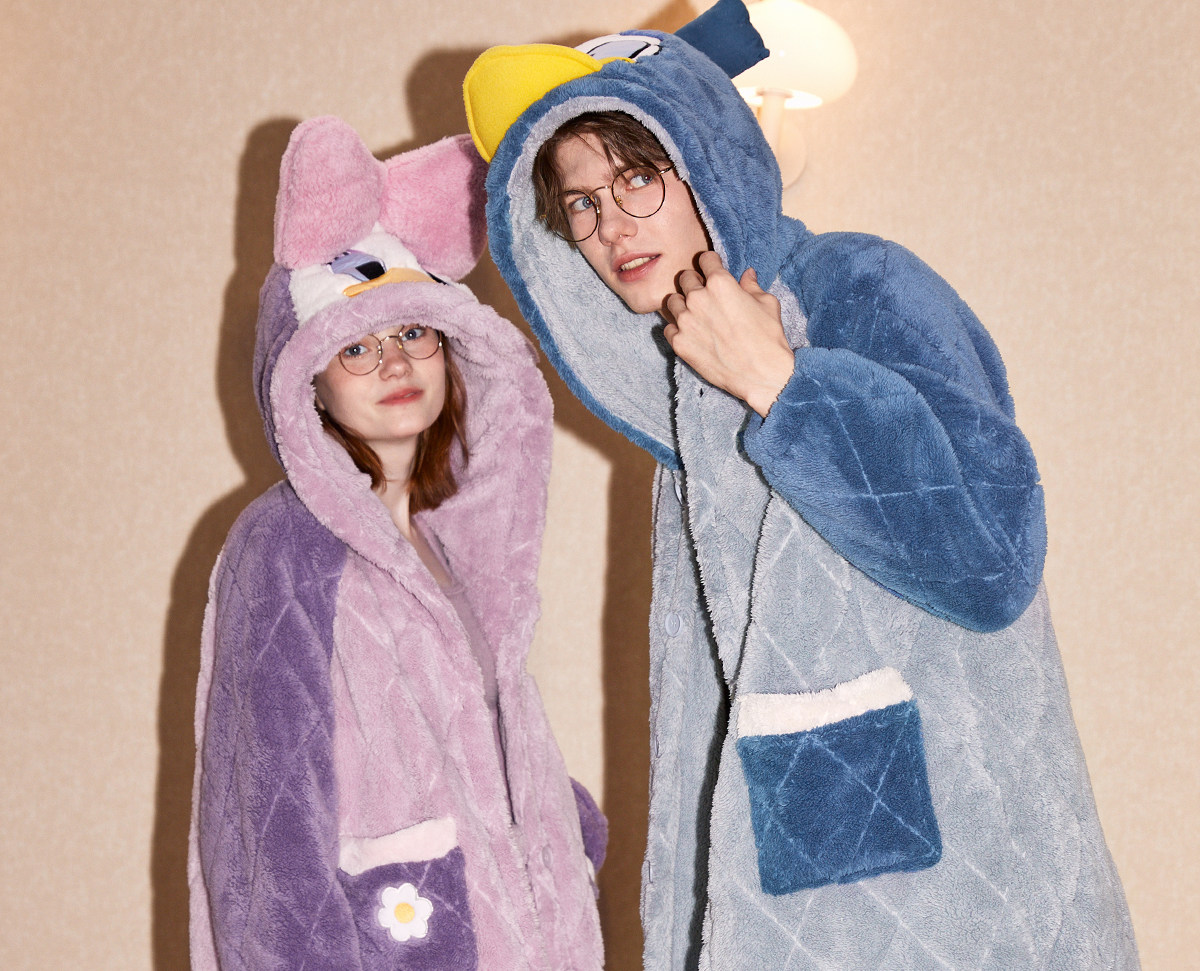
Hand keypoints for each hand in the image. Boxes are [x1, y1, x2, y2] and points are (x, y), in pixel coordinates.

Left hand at [661, 251, 794, 416]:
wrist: (761, 374)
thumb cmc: (768, 337)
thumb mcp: (767, 304)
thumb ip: (752, 286)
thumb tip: (747, 274)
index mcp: (719, 282)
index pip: (704, 259)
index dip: (710, 263)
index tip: (712, 270)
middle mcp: (698, 298)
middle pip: (684, 277)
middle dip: (694, 282)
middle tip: (704, 294)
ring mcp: (685, 320)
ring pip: (671, 301)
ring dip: (682, 304)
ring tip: (694, 315)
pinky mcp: (679, 342)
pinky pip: (668, 328)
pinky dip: (677, 329)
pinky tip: (690, 334)